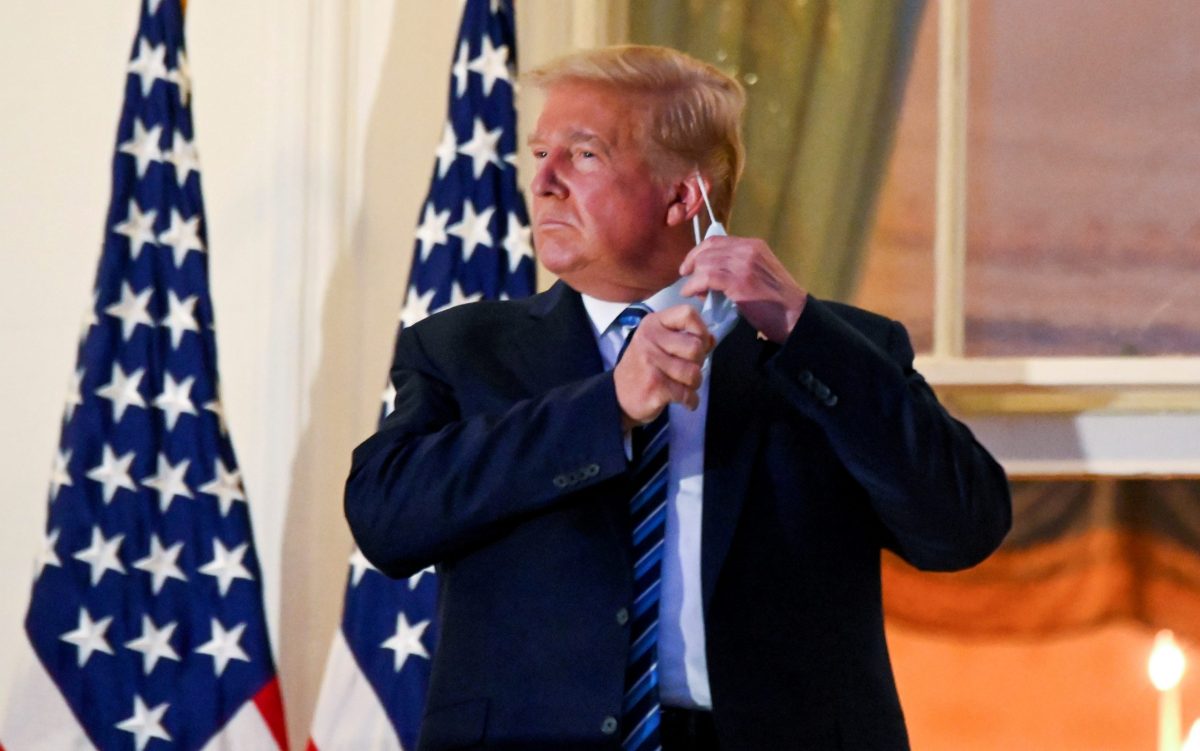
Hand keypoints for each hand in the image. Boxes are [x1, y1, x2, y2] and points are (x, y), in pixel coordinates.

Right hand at [612, 305, 714, 428]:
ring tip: (684, 385)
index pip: (688, 313)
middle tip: (687, 369)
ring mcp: (650, 363)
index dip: (701, 330)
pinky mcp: (654, 386)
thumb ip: (686, 337)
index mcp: (653, 324)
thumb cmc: (643, 367)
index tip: (699, 343)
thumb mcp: (659, 344)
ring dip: (694, 384)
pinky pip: (687, 393)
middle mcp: (649, 339)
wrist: (618, 396)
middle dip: (699, 363)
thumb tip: (712, 338)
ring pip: (694, 372)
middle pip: (696, 347)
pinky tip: (685, 400)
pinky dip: (691, 401)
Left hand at [679, 235, 807, 343]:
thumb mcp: (757, 274)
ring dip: (692, 278)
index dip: (698, 252)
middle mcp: (748, 249)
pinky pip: (706, 277)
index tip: (689, 266)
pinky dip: (694, 285)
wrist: (794, 316)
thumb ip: (736, 268)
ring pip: (705, 263)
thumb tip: (707, 274)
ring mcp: (744, 264)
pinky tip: (691, 294)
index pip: (716, 241)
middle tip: (686, 279)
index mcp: (753, 245)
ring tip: (691, 291)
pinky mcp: (739, 281)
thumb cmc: (775, 302)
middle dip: (692, 264)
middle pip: (708, 250)